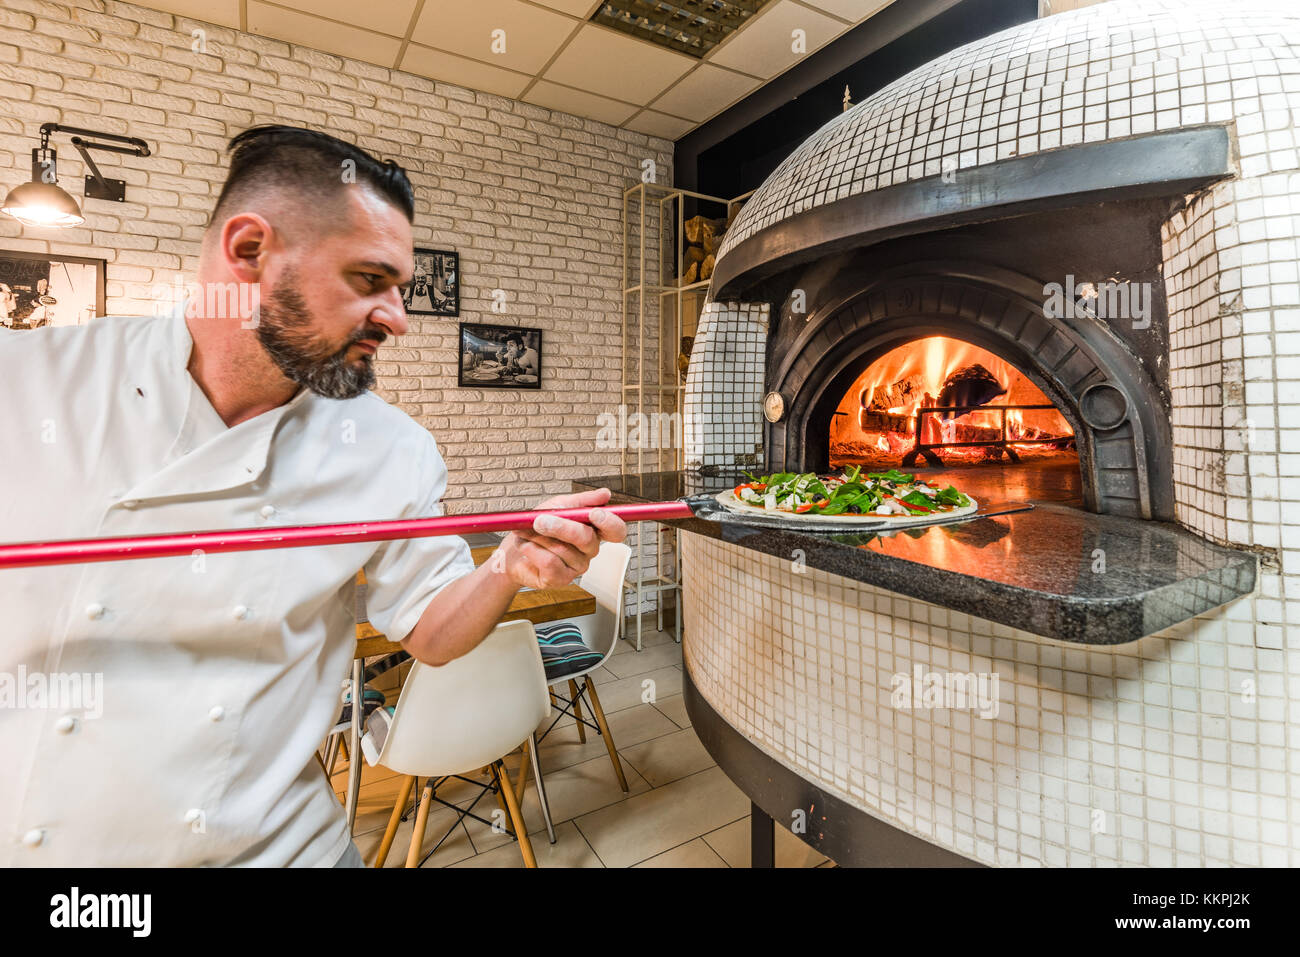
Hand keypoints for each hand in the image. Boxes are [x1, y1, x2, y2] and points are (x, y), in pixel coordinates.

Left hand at [494, 488, 626, 589]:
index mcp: (593, 530)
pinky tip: (526, 546)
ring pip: (563, 549)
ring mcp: (577, 566)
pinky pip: (550, 563)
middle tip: (540, 520)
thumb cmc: (537, 527)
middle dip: (562, 527)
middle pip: (587, 539)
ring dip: (538, 537)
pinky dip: (533, 550)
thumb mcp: (558, 506)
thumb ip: (582, 501)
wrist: (512, 549)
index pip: (616, 531)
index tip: (594, 513)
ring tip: (526, 533)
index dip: (610, 523)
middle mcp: (589, 550)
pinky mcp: (561, 579)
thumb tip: (605, 494)